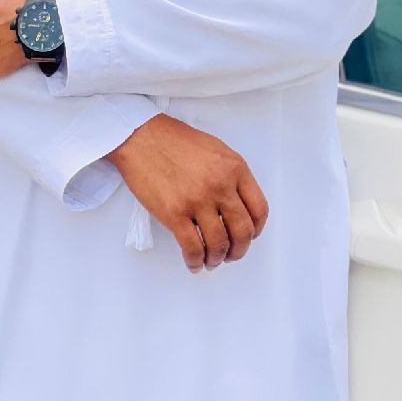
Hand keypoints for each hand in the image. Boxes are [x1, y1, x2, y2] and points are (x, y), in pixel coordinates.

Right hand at [108, 114, 268, 273]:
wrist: (142, 137)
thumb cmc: (176, 141)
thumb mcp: (216, 150)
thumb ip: (231, 176)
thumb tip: (237, 206)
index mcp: (235, 168)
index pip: (259, 209)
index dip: (256, 230)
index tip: (249, 236)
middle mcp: (221, 185)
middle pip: (243, 231)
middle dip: (239, 250)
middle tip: (231, 254)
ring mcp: (198, 200)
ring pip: (219, 244)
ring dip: (217, 259)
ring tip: (211, 261)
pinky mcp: (175, 213)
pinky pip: (193, 248)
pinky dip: (196, 261)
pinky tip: (194, 263)